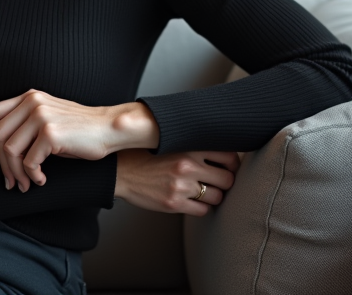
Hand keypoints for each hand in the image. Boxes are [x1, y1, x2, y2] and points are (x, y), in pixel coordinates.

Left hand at [0, 89, 158, 192]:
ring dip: (16, 173)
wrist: (109, 129)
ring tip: (26, 184)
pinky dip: (33, 176)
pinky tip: (42, 180)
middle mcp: (32, 102)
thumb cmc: (78, 130)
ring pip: (10, 151)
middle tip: (10, 182)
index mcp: (28, 97)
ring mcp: (40, 115)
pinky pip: (29, 161)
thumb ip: (24, 124)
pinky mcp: (50, 133)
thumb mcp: (47, 118)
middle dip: (1, 165)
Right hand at [114, 149, 239, 215]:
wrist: (120, 171)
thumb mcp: (169, 140)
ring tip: (203, 190)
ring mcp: (181, 186)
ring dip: (213, 195)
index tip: (228, 166)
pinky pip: (203, 210)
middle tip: (217, 181)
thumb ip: (192, 143)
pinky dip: (201, 207)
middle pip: (227, 179)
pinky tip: (192, 200)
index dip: (232, 163)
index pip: (229, 156)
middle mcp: (188, 165)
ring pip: (217, 196)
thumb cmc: (144, 154)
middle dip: (224, 181)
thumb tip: (217, 148)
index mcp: (189, 146)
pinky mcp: (174, 203)